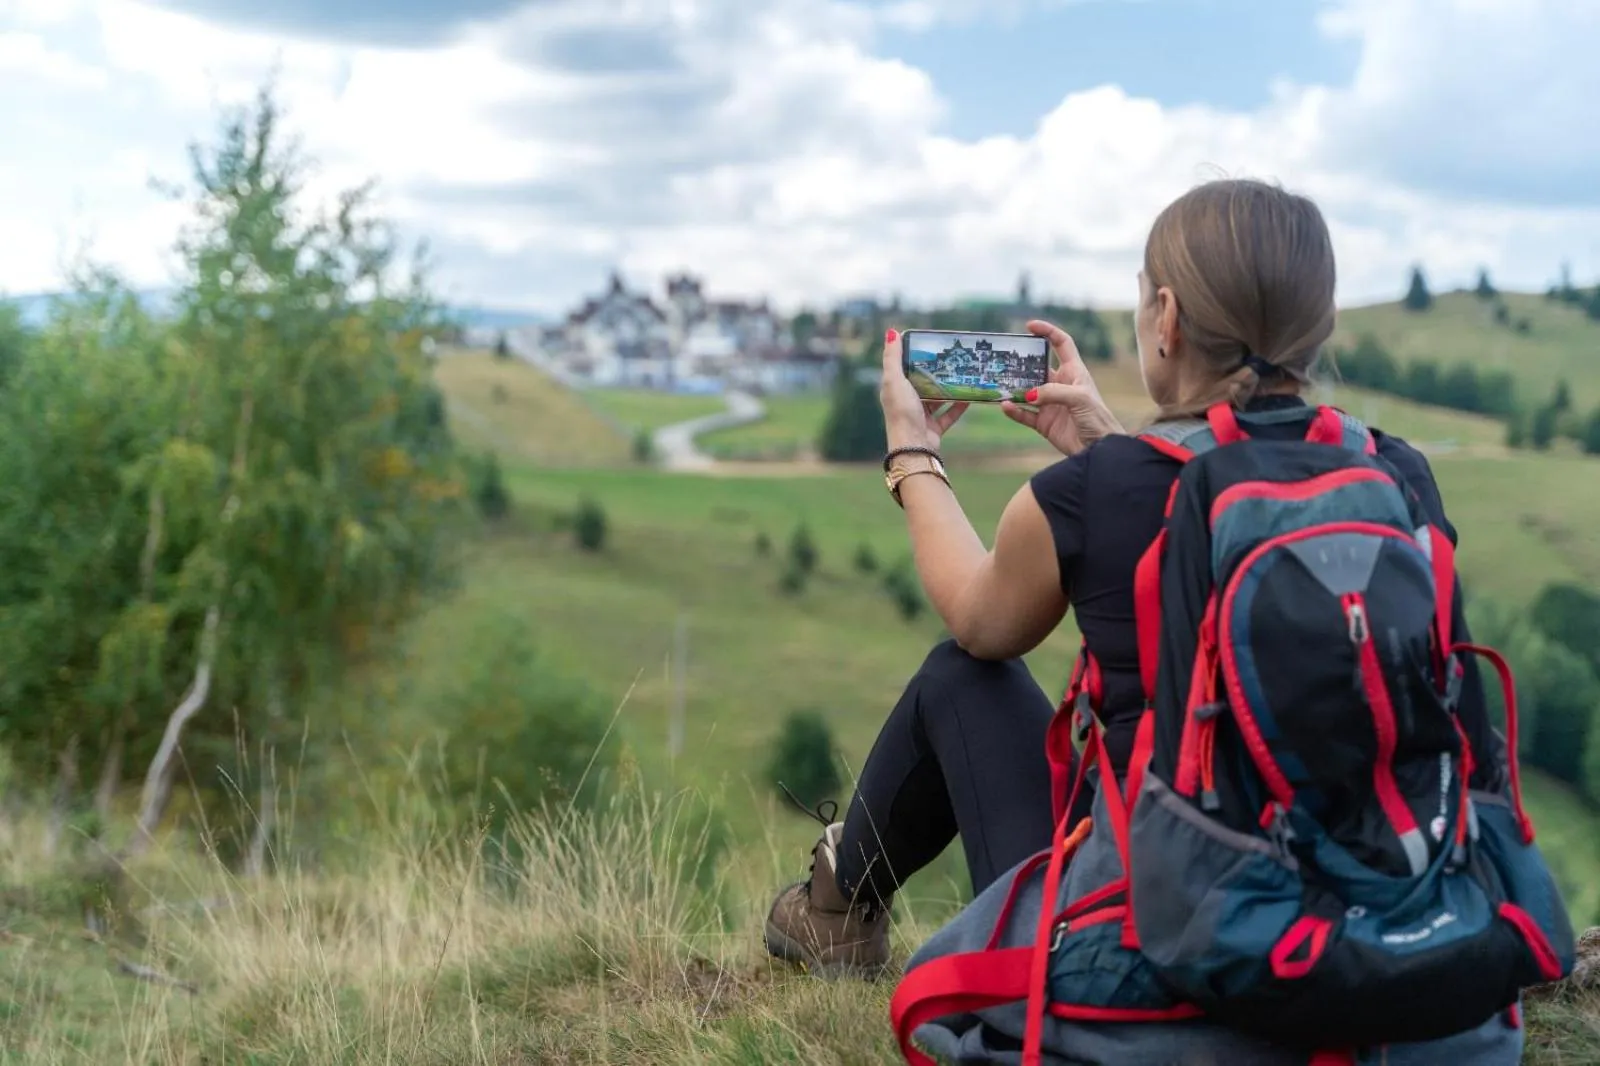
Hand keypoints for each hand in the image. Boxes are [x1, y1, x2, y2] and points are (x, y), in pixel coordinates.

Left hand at [880, 328, 968, 451]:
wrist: (913, 447)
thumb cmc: (901, 411)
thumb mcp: (894, 380)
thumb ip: (892, 357)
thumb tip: (891, 331)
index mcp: (895, 390)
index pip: (905, 368)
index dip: (916, 356)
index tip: (933, 345)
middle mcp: (907, 402)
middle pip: (923, 383)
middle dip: (937, 373)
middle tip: (953, 359)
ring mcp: (921, 416)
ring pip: (938, 399)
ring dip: (950, 389)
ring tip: (964, 375)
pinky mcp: (934, 428)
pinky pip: (949, 414)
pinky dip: (959, 406)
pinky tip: (970, 396)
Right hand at [1000, 320, 1123, 455]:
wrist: (1099, 449)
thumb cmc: (1098, 419)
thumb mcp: (1079, 398)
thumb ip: (1053, 392)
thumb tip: (1028, 394)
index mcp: (1074, 372)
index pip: (1061, 344)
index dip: (1048, 332)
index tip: (1030, 326)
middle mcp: (1060, 385)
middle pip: (1037, 367)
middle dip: (1021, 363)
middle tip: (1005, 360)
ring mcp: (1050, 404)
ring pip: (1026, 391)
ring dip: (1013, 388)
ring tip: (998, 384)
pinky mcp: (1044, 423)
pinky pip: (1024, 414)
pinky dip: (1014, 410)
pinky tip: (1005, 406)